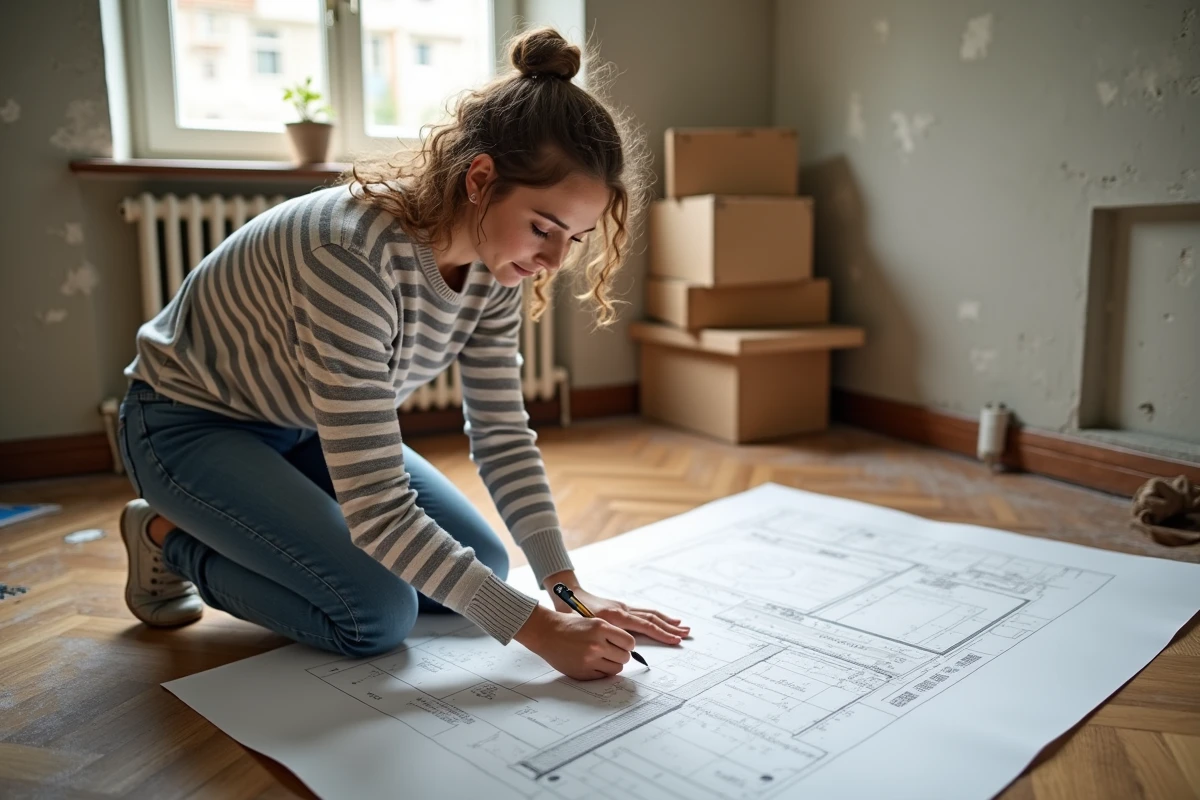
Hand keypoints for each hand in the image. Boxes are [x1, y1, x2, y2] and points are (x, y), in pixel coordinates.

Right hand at [514, 604, 635, 679]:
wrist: (546, 632)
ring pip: (616, 669)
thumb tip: (628, 647)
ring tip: (603, 658)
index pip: (629, 642)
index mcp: (601, 627)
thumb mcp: (593, 621)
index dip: (627, 644)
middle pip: (625, 657)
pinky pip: (603, 676)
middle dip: (621, 655)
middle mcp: (597, 644)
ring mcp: (590, 660)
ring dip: (612, 664)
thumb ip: (610, 632)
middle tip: (613, 652)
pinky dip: (601, 671)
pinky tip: (593, 663)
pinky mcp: (583, 672)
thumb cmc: (568, 625)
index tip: (623, 645)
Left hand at [544, 572, 689, 645]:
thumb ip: (600, 636)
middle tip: (686, 633)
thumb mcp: (582, 626)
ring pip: (650, 613)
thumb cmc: (571, 611)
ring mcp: (623, 607)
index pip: (644, 626)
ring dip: (667, 621)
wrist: (567, 593)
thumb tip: (615, 649)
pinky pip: (644, 612)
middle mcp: (622, 609)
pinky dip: (657, 616)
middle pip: (652, 618)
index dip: (661, 633)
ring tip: (682, 626)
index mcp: (615, 616)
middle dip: (670, 627)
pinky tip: (665, 619)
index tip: (675, 639)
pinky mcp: (622, 607)